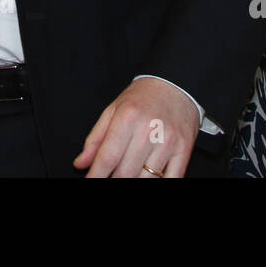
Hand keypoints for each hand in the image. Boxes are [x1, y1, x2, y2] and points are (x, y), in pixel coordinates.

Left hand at [74, 77, 198, 177]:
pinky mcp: (184, 149)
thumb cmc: (142, 97)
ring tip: (127, 175)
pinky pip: (172, 179)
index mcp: (127, 117)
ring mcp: (169, 141)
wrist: (176, 83)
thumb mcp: (114, 110)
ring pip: (146, 179)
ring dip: (133, 182)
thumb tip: (81, 163)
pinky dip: (159, 183)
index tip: (91, 182)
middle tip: (110, 177)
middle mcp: (148, 130)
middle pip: (125, 173)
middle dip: (113, 181)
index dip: (96, 176)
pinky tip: (147, 178)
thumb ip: (96, 138)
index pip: (107, 157)